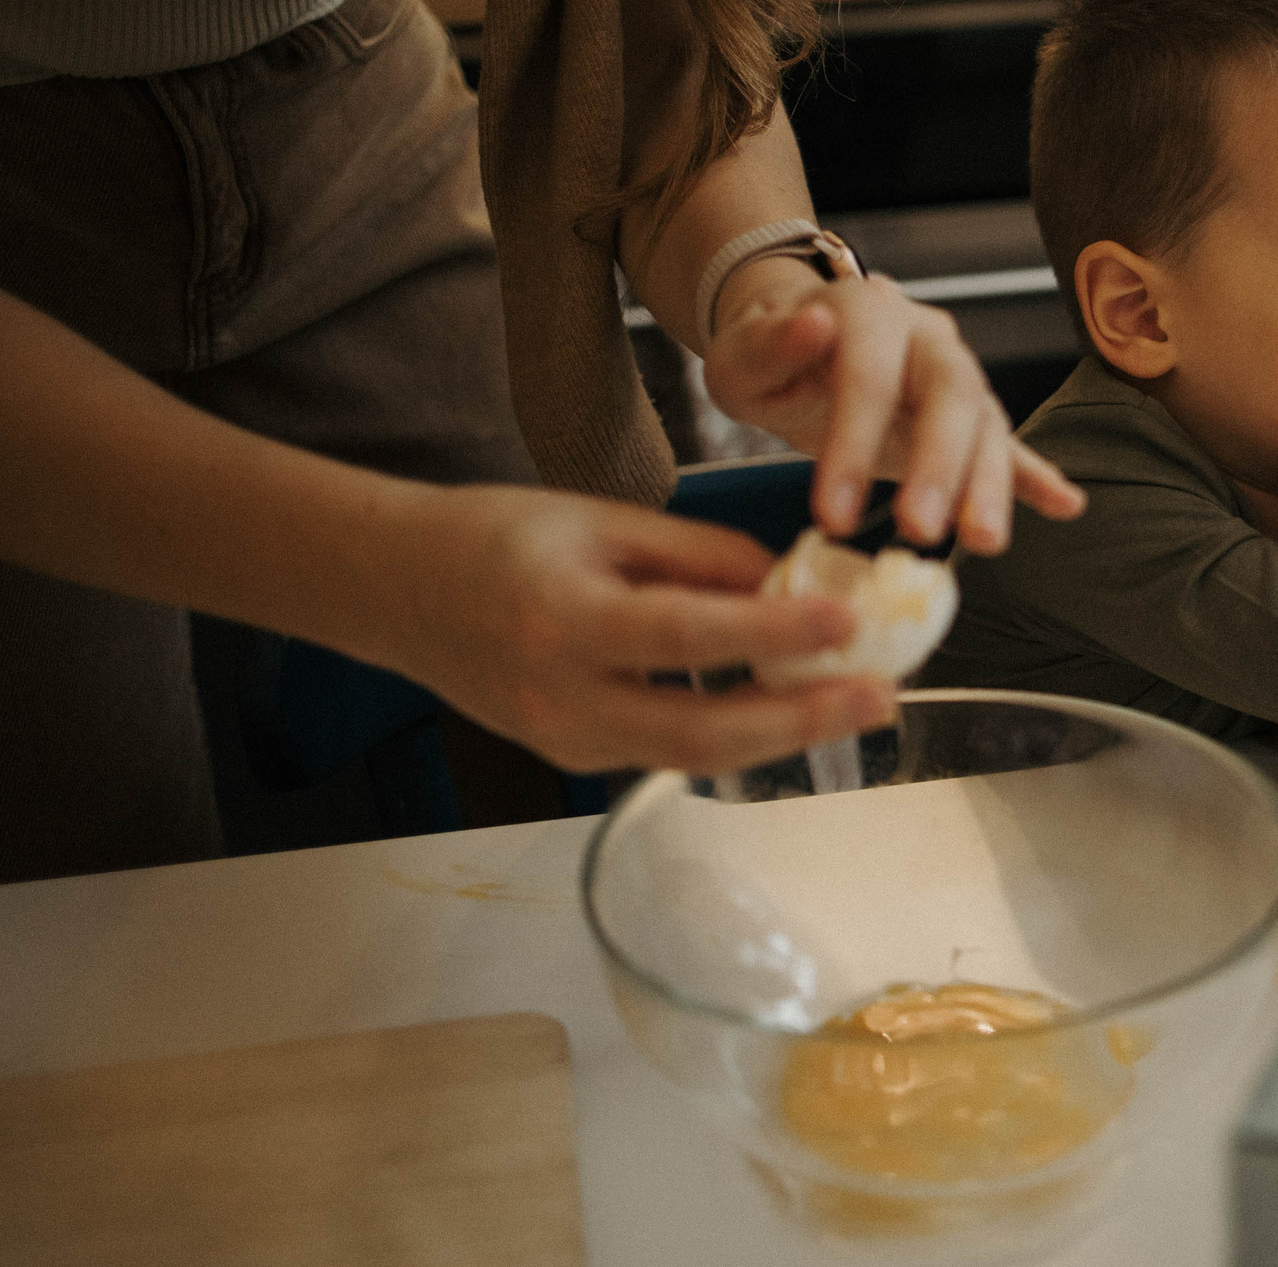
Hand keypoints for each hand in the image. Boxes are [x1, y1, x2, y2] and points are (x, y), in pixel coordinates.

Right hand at [368, 483, 903, 774]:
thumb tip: (790, 582)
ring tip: (858, 703)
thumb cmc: (496, 537)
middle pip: (701, 731)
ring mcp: (565, 740)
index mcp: (562, 618)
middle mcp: (561, 696)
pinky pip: (669, 752)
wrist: (397, 590)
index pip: (685, 635)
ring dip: (784, 736)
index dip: (770, 634)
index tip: (845, 622)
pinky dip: (736, 734)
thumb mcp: (600, 520)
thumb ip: (698, 556)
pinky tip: (791, 707)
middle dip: (802, 719)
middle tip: (881, 694)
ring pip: (694, 757)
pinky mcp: (573, 758)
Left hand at [702, 265, 1083, 553]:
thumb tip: (814, 324)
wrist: (795, 340)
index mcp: (870, 314)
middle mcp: (927, 339)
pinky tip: (1066, 505)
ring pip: (986, 425)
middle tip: (921, 531)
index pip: (870, 376)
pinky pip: (1007, 446)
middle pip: (951, 394)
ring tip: (985, 542)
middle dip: (940, 466)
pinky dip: (1035, 477)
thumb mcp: (740, 350)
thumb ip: (769, 342)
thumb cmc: (764, 354)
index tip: (829, 515)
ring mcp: (956, 377)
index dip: (853, 443)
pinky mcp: (968, 418)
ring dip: (989, 485)